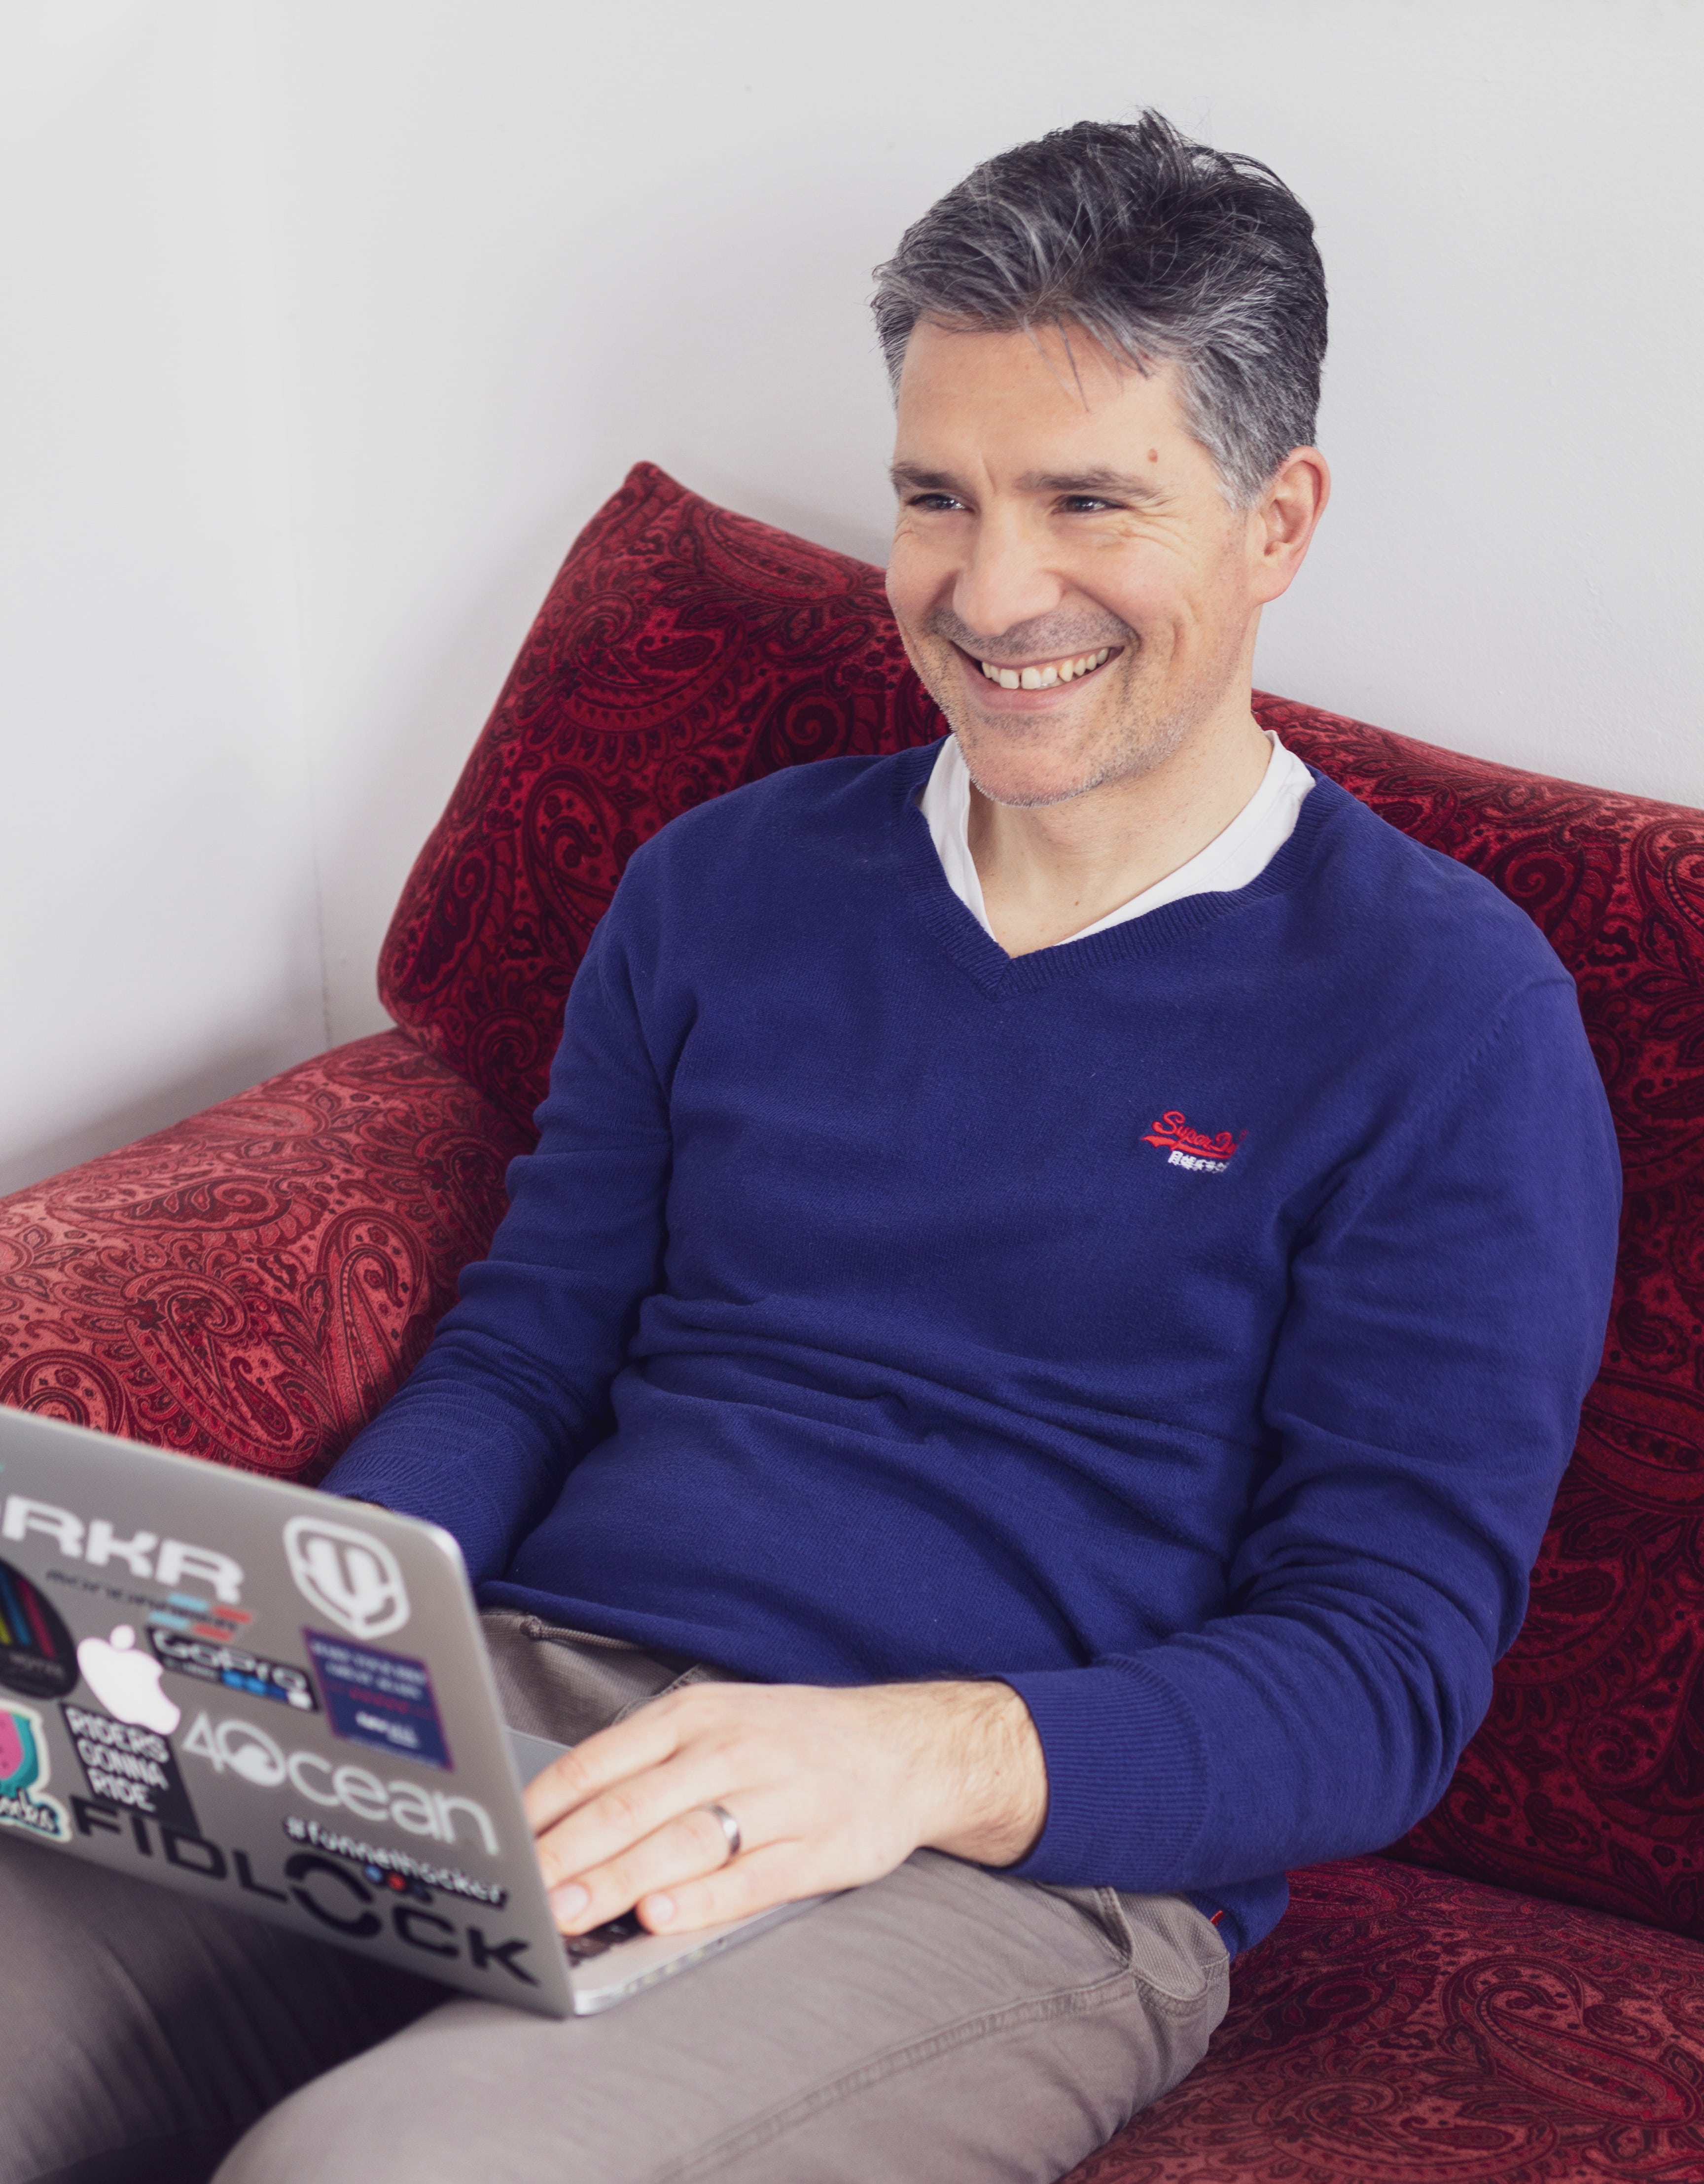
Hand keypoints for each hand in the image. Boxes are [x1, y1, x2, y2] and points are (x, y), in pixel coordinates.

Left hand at [524, 1678, 1047, 1938]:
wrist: (906, 1746)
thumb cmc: (791, 1741)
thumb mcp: (718, 1724)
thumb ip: (644, 1766)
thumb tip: (553, 1820)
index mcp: (696, 1716)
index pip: (601, 1759)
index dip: (545, 1806)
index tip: (501, 1845)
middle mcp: (733, 1749)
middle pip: (634, 1804)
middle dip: (570, 1852)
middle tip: (522, 1892)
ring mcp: (780, 1797)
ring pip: (685, 1841)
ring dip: (620, 1880)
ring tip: (570, 1911)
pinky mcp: (820, 1846)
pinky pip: (753, 1877)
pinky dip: (702, 1899)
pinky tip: (660, 1917)